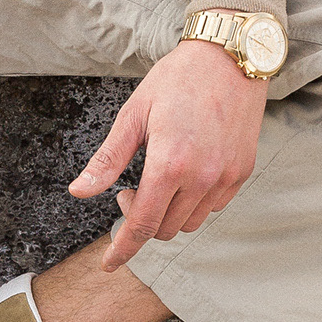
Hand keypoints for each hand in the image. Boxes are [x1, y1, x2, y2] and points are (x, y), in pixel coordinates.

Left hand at [68, 38, 269, 271]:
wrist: (229, 56)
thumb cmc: (176, 80)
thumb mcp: (132, 116)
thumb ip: (107, 160)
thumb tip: (78, 191)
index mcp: (170, 164)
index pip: (143, 225)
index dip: (123, 249)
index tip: (109, 264)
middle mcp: (202, 177)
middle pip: (165, 229)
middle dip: (142, 219)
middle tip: (130, 189)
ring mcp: (226, 176)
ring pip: (190, 222)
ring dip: (168, 213)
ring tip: (158, 180)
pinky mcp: (242, 171)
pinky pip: (214, 207)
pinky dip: (194, 203)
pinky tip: (185, 176)